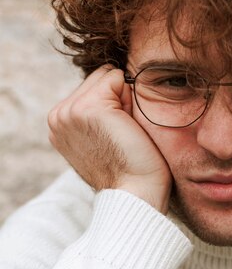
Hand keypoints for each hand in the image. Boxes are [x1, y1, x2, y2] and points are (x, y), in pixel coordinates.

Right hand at [48, 66, 171, 212]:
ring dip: (124, 99)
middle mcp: (58, 116)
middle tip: (123, 133)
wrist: (136, 192)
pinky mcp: (88, 108)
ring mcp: (70, 111)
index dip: (114, 105)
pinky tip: (128, 127)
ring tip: (124, 131)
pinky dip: (130, 98)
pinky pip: (117, 78)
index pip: (91, 87)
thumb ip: (96, 113)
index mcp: (59, 124)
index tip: (117, 136)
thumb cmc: (131, 169)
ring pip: (108, 76)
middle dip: (117, 98)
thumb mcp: (102, 137)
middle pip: (99, 77)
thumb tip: (114, 81)